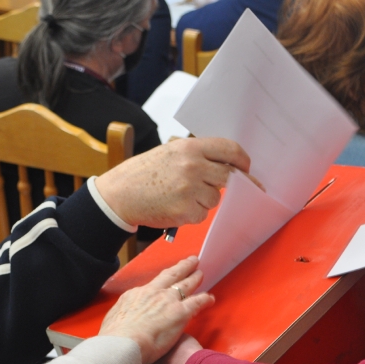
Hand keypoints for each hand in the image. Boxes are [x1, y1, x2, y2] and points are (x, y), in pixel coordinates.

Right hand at [94, 137, 250, 227]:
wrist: (118, 195)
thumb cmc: (142, 174)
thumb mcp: (169, 153)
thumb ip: (197, 156)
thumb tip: (226, 165)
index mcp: (189, 148)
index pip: (230, 150)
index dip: (242, 160)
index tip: (246, 168)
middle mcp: (192, 166)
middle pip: (228, 177)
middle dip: (229, 184)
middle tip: (224, 188)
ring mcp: (189, 190)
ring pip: (215, 199)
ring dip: (204, 200)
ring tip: (181, 196)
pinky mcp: (185, 211)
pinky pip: (202, 214)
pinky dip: (192, 214)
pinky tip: (175, 207)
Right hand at [100, 256, 213, 363]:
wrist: (123, 343)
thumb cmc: (115, 337)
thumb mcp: (113, 319)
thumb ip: (121, 316)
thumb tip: (121, 320)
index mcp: (136, 295)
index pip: (152, 286)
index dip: (161, 283)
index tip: (165, 281)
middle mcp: (153, 293)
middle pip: (171, 275)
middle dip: (182, 267)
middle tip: (191, 261)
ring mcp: (168, 301)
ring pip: (185, 285)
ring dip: (194, 278)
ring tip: (200, 273)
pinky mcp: (180, 312)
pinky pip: (197, 302)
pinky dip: (205, 299)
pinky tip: (210, 299)